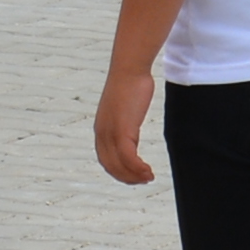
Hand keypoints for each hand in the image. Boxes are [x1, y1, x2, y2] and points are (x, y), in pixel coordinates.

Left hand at [93, 61, 157, 185]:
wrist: (129, 69)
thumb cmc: (129, 84)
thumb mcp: (124, 108)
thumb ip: (124, 121)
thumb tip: (130, 128)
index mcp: (101, 129)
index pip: (105, 159)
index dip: (118, 171)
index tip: (133, 176)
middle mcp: (102, 133)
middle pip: (110, 166)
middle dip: (127, 177)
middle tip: (143, 180)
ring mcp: (110, 132)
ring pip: (119, 165)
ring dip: (134, 176)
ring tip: (148, 178)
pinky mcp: (122, 130)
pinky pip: (129, 158)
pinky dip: (138, 168)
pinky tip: (148, 171)